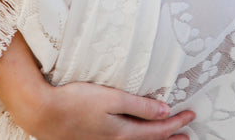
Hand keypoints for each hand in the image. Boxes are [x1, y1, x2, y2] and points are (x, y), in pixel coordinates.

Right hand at [0, 33, 194, 139]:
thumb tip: (166, 112)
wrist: (43, 113)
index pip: (157, 130)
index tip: (191, 115)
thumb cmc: (77, 101)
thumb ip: (139, 106)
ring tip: (170, 139)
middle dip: (170, 138)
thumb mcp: (112, 98)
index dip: (176, 123)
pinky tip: (136, 137)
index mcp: (123, 134)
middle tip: (187, 134)